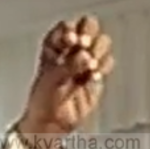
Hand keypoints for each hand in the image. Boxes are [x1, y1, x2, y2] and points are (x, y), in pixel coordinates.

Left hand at [22, 15, 114, 135]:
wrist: (52, 123)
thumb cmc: (42, 101)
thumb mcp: (51, 79)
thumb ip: (69, 65)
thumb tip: (85, 56)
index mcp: (54, 46)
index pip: (66, 26)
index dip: (72, 30)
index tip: (72, 41)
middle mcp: (70, 50)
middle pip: (88, 27)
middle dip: (89, 34)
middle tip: (85, 45)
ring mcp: (84, 61)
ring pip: (100, 43)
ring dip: (98, 50)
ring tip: (90, 65)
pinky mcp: (95, 74)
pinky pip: (106, 63)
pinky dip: (104, 67)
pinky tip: (93, 77)